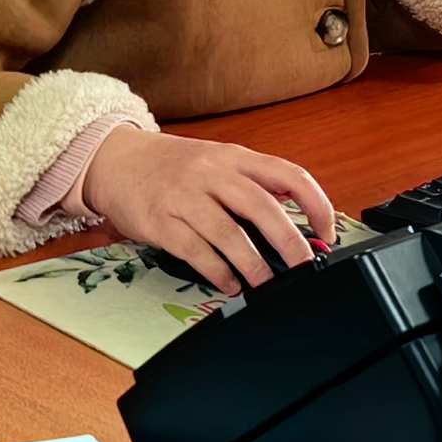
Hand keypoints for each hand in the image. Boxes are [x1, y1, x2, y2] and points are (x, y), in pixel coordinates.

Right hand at [81, 129, 337, 296]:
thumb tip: (296, 220)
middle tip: (303, 267)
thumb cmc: (172, 166)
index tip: (327, 232)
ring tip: (265, 285)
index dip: (316, 204)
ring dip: (253, 265)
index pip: (289, 175)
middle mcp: (212, 173)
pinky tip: (230, 284)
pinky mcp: (160, 221)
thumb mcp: (217, 160)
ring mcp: (184, 197)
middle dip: (289, 243)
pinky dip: (218, 272)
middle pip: (262, 208)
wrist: (115, 159)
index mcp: (234, 156)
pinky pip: (196, 251)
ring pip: (229, 234)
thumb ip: (252, 183)